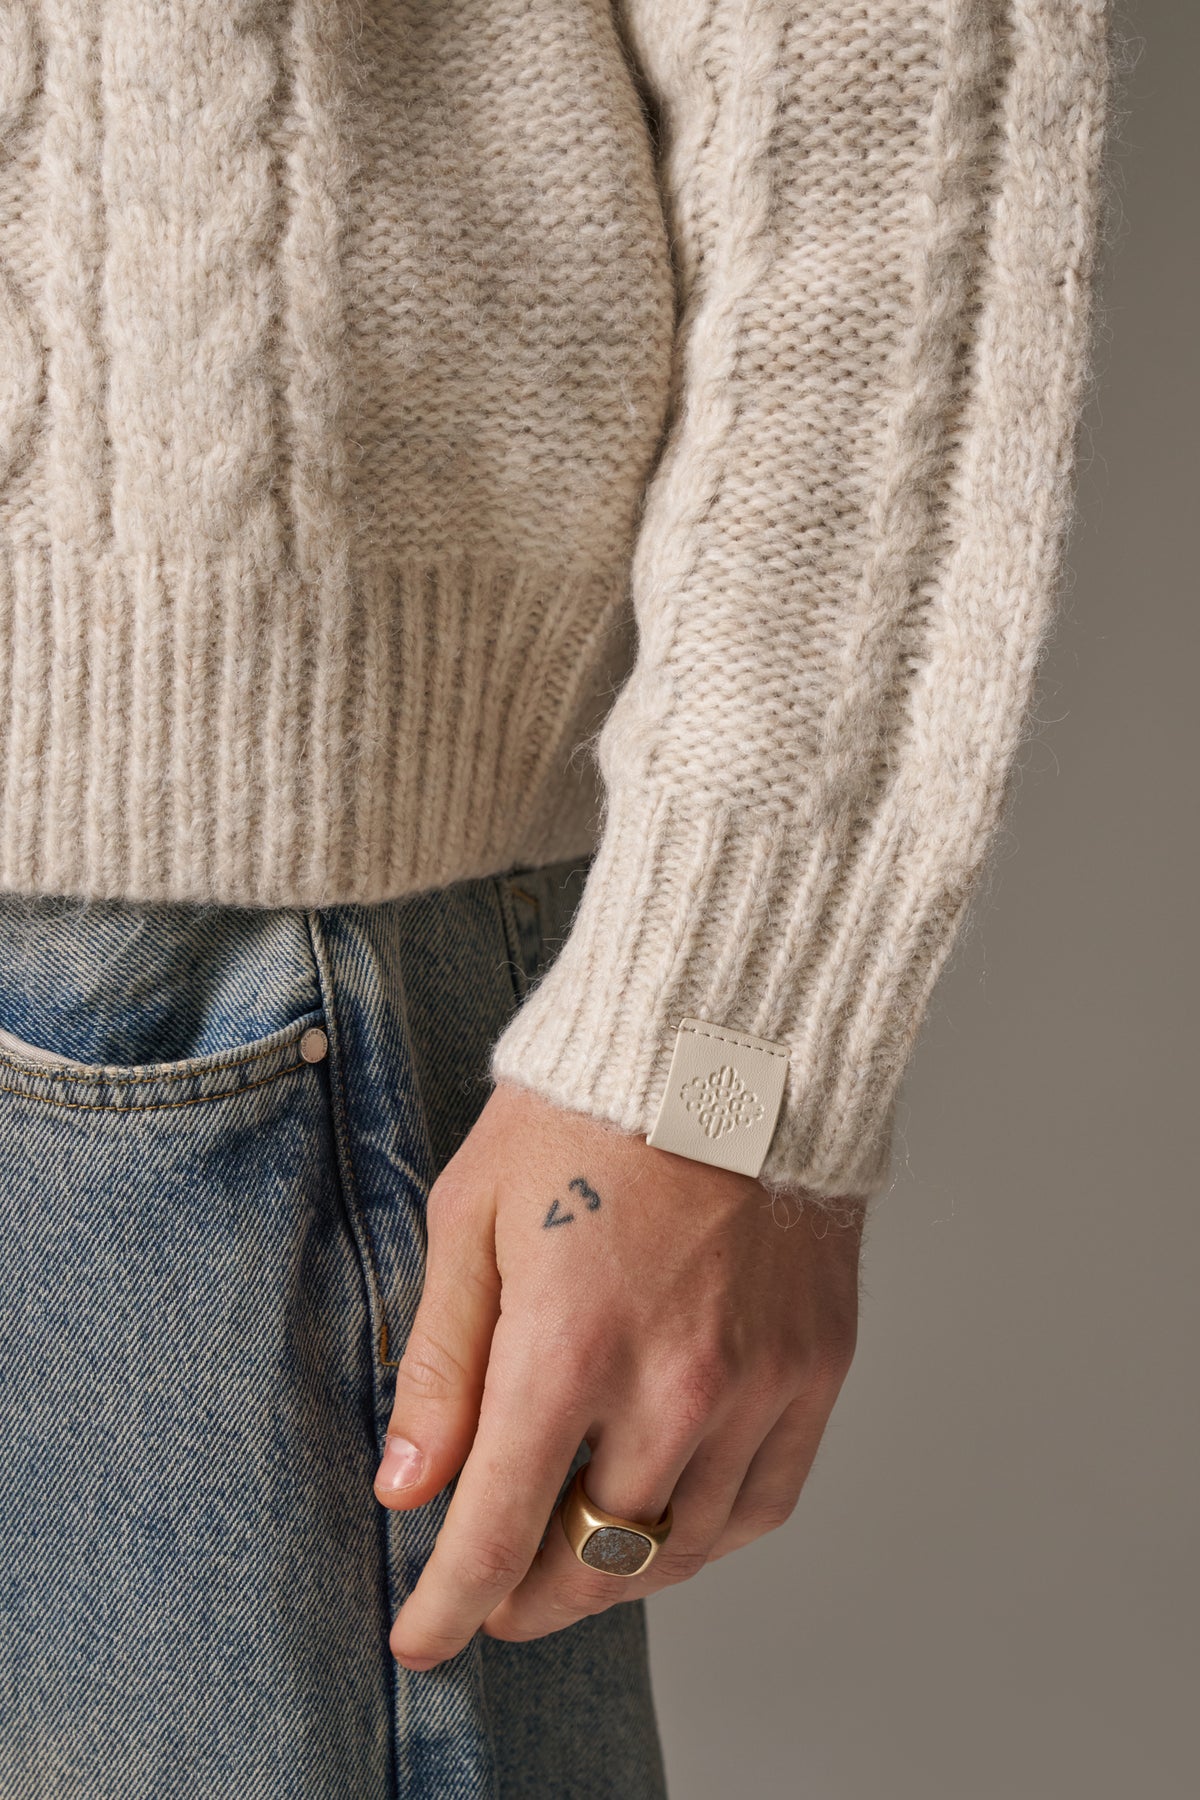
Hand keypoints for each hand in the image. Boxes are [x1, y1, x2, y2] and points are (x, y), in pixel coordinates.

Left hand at [373, 1079, 865, 1670]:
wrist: (726, 1043)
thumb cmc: (581, 1116)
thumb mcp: (471, 1218)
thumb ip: (441, 1364)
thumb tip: (407, 1485)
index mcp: (568, 1344)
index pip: (499, 1529)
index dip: (450, 1603)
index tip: (422, 1641)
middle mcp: (672, 1385)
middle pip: (592, 1557)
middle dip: (527, 1594)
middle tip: (495, 1591)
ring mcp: (757, 1383)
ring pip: (680, 1548)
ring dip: (615, 1570)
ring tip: (574, 1554)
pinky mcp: (816, 1368)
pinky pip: (763, 1504)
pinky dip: (707, 1534)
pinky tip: (669, 1514)